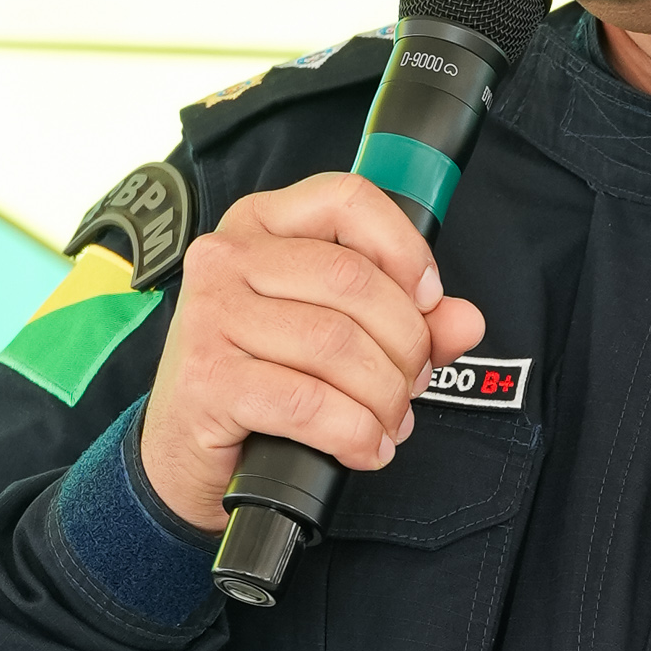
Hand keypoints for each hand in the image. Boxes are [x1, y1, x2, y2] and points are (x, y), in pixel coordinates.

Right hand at [136, 177, 485, 533]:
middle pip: (353, 280)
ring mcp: (211, 316)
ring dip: (384, 396)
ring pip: (337, 344)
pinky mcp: (209, 379)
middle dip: (405, 343)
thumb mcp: (329, 332)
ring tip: (388, 422)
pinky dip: (355, 433)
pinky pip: (309, 402)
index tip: (427, 299)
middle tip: (410, 385)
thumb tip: (465, 321)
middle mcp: (226, 258)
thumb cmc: (259, 379)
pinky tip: (365, 448)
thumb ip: (403, 319)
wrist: (185, 451)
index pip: (347, 199)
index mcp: (260, 224)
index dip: (404, 247)